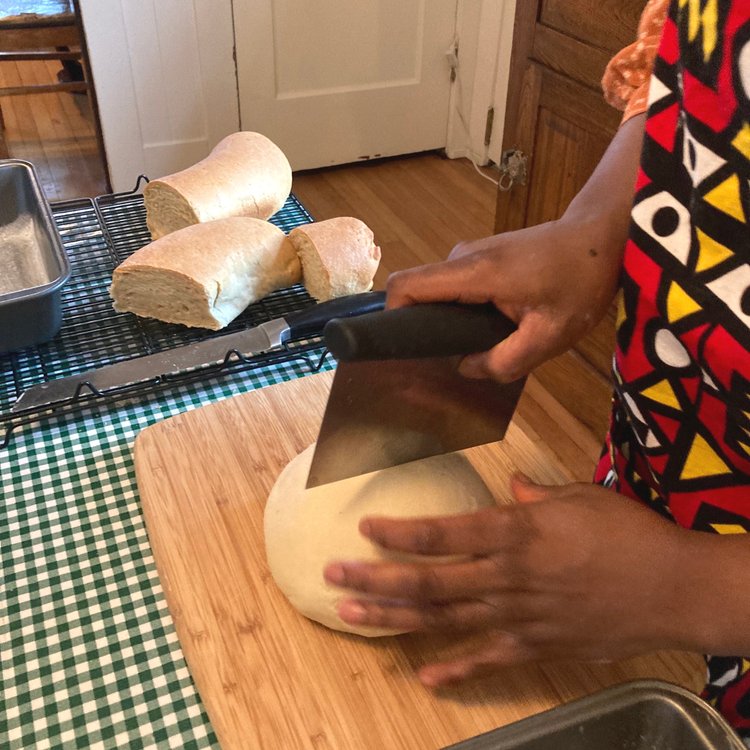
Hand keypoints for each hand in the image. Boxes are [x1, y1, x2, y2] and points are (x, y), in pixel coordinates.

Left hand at [323, 476, 700, 686]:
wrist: (675, 588)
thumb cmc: (628, 533)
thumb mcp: (580, 498)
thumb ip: (536, 496)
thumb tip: (511, 487)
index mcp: (515, 533)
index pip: (442, 533)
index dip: (399, 532)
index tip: (365, 527)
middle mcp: (506, 576)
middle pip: (428, 581)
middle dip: (375, 579)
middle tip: (333, 576)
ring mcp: (518, 616)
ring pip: (444, 621)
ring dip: (394, 620)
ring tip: (351, 617)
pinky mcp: (537, 646)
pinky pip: (488, 660)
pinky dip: (455, 671)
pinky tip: (424, 678)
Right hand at [386, 114, 645, 382]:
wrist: (600, 235)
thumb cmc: (580, 281)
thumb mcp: (551, 335)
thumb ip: (506, 361)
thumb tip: (465, 368)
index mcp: (474, 273)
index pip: (406, 285)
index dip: (392, 317)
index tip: (404, 348)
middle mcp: (462, 258)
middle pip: (418, 292)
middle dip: (426, 327)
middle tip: (454, 356)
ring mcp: (470, 254)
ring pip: (438, 292)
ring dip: (449, 320)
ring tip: (481, 342)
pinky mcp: (480, 256)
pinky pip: (454, 287)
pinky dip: (461, 309)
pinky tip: (491, 325)